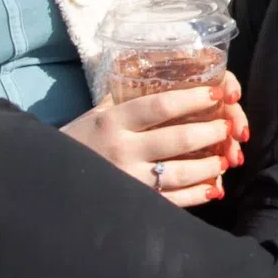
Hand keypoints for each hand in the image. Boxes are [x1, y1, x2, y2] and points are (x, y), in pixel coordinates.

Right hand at [63, 77, 248, 205]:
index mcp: (114, 121)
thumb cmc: (80, 141)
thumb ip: (128, 97)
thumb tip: (165, 73)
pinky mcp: (135, 205)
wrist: (49, 180)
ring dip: (210, 165)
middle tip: (228, 127)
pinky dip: (198, 194)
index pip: (160, 106)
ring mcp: (129, 180)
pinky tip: (214, 187)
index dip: (194, 99)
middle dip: (211, 132)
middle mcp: (122, 150)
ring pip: (180, 173)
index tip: (217, 94)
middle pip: (178, 139)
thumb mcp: (98, 113)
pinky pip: (174, 201)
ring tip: (225, 159)